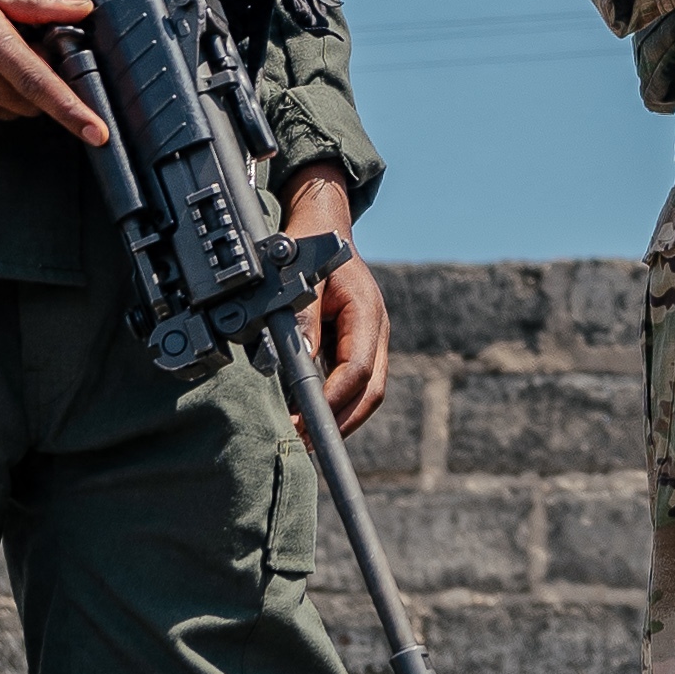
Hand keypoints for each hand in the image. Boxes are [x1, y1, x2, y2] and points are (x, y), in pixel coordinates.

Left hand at [283, 165, 388, 425]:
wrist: (322, 230)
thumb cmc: (309, 252)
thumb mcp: (303, 281)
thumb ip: (304, 320)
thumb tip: (298, 363)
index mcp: (367, 313)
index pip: (358, 369)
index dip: (334, 399)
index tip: (306, 421)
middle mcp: (376, 331)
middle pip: (371, 390)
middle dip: (342, 421)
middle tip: (307, 443)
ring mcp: (372, 340)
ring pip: (367, 391)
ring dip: (341, 417)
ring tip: (308, 438)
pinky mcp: (359, 346)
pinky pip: (356, 382)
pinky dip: (337, 403)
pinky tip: (313, 415)